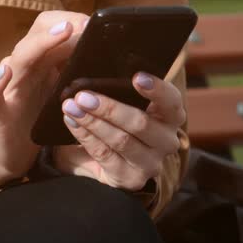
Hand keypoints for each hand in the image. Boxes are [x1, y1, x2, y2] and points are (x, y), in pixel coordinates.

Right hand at [0, 11, 89, 190]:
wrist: (12, 150)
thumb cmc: (39, 117)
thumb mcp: (61, 90)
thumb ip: (75, 70)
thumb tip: (102, 53)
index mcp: (40, 62)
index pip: (49, 28)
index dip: (71, 22)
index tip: (93, 23)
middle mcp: (23, 69)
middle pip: (36, 37)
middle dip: (60, 27)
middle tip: (86, 24)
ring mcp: (9, 89)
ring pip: (18, 59)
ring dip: (40, 44)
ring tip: (62, 32)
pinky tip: (5, 72)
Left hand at [55, 73, 184, 190]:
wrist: (108, 164)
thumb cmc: (118, 124)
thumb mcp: (126, 106)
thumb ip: (120, 90)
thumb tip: (96, 65)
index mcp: (171, 116)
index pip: (172, 101)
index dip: (156, 89)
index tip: (136, 77)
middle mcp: (167, 141)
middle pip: (141, 123)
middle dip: (109, 108)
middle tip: (82, 95)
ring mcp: (150, 163)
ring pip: (121, 140)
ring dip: (92, 122)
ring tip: (71, 107)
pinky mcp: (130, 178)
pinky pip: (104, 154)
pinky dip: (85, 136)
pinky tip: (72, 122)